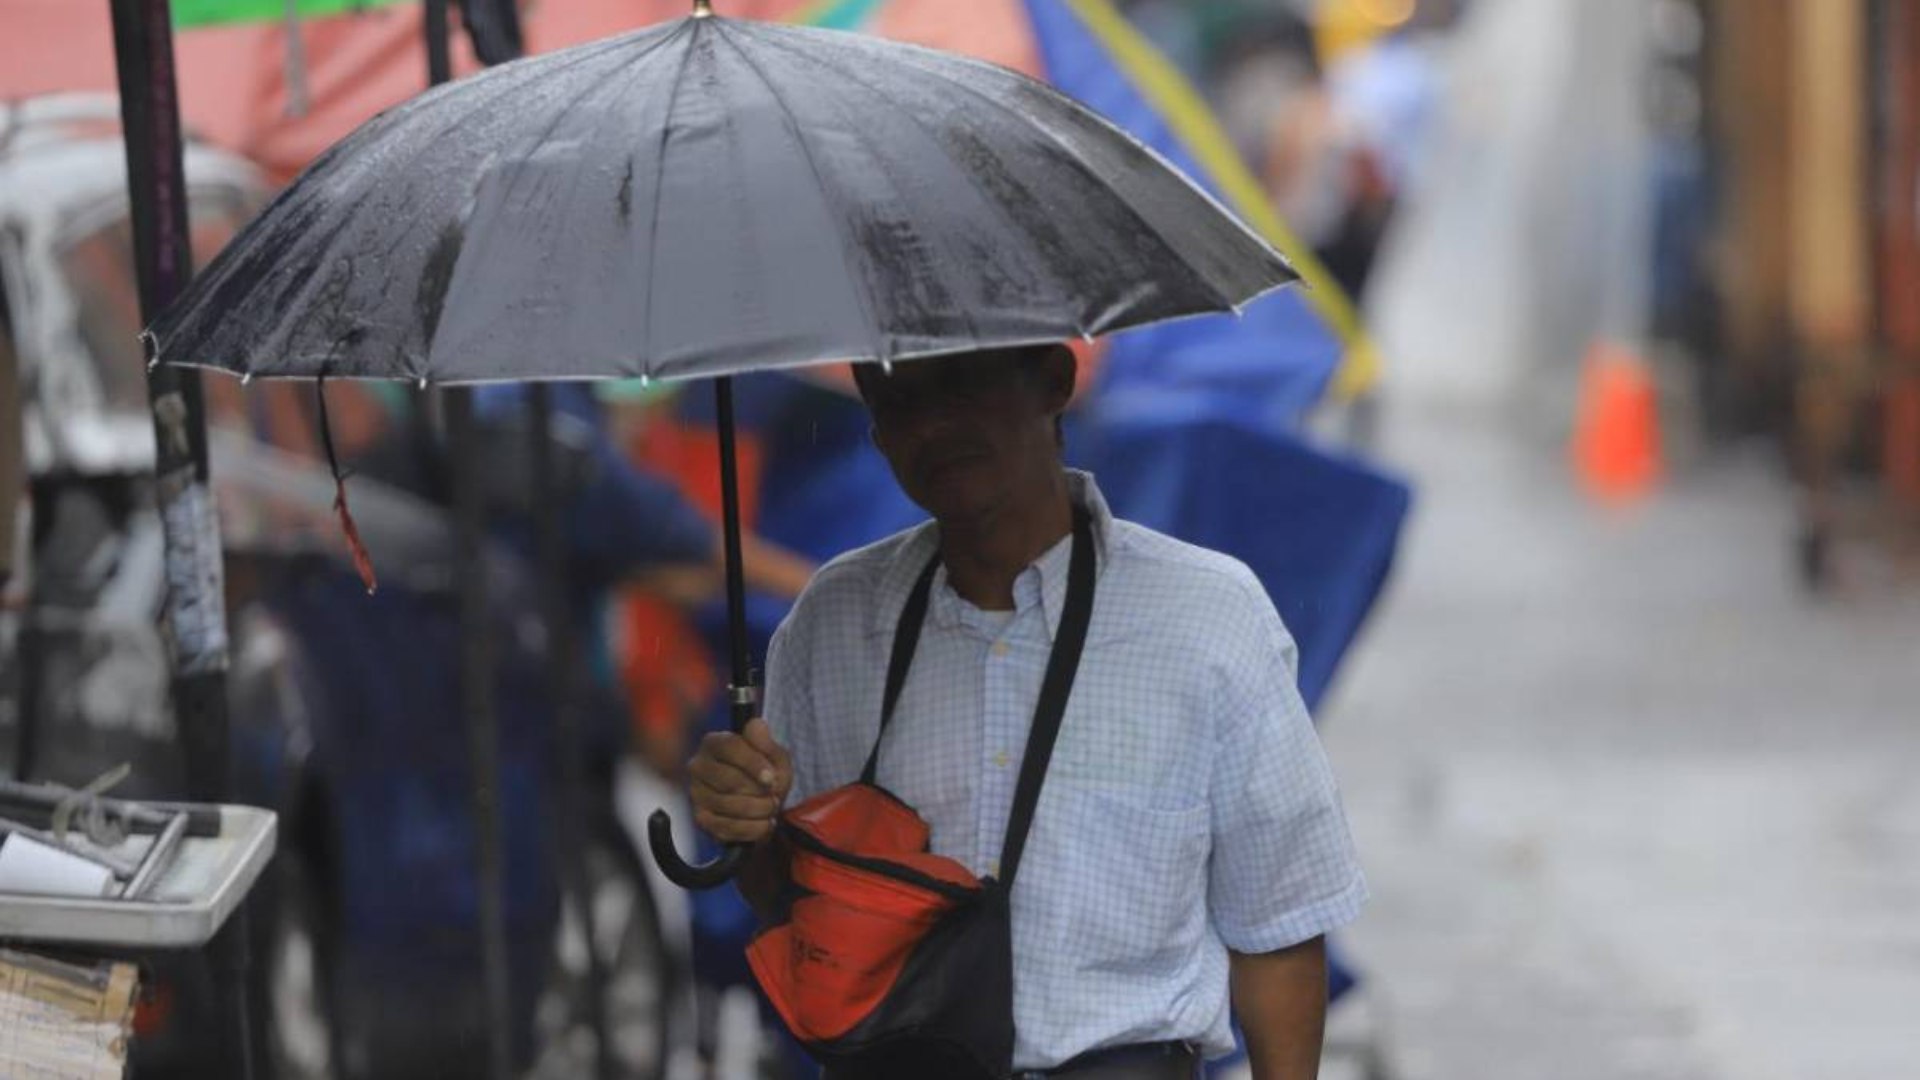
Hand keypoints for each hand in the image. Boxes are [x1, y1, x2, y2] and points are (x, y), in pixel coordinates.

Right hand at [686, 718, 792, 844]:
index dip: (753, 763)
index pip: (729, 747)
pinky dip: (751, 829)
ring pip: (725, 804)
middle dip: (757, 792)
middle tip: (775, 797)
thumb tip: (757, 725)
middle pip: (726, 779)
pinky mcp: (700, 817)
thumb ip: (767, 743)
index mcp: (715, 742)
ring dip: (756, 810)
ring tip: (771, 809)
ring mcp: (696, 792)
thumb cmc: (766, 775)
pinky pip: (724, 826)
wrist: (763, 804)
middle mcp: (699, 765)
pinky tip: (764, 824)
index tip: (771, 779)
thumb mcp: (775, 756)